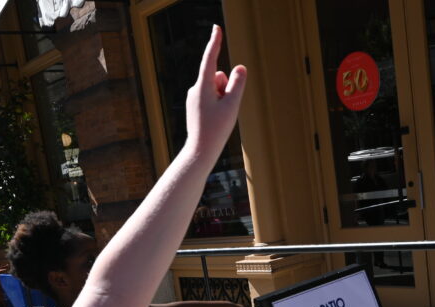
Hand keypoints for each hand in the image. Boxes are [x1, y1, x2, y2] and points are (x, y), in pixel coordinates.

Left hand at [184, 26, 246, 159]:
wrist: (200, 150)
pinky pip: (213, 97)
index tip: (216, 28)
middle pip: (219, 77)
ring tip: (220, 117)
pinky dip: (218, 104)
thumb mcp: (232, 105)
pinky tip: (215, 120)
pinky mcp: (196, 105)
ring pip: (217, 88)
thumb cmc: (216, 129)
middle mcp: (196, 89)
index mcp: (203, 86)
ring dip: (223, 97)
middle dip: (227, 87)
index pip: (210, 59)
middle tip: (225, 110)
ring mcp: (195, 97)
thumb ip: (238, 84)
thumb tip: (239, 67)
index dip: (214, 42)